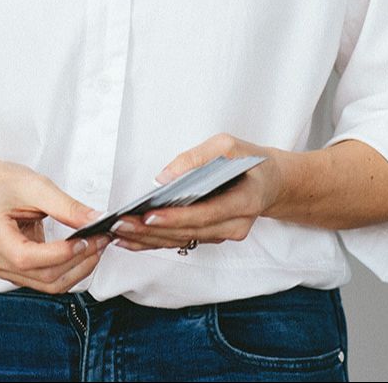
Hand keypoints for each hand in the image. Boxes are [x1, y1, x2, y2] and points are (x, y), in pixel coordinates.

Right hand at [0, 158, 111, 292]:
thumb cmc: (2, 184)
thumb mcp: (35, 185)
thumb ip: (66, 206)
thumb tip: (96, 221)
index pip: (27, 257)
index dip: (61, 253)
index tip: (88, 239)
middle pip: (43, 275)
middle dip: (79, 260)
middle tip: (102, 240)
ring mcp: (3, 269)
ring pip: (48, 284)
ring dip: (78, 270)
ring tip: (97, 247)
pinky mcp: (16, 272)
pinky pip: (46, 281)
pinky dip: (69, 270)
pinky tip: (83, 253)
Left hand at [109, 133, 287, 251]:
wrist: (270, 181)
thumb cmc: (249, 160)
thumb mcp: (228, 145)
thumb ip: (197, 158)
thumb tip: (163, 178)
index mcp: (245, 202)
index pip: (206, 214)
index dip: (176, 217)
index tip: (148, 216)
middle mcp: (235, 226)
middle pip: (188, 232)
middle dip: (152, 230)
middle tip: (120, 225)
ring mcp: (223, 235)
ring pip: (181, 240)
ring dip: (148, 239)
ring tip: (117, 232)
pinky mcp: (211, 236)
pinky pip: (181, 241)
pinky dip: (154, 240)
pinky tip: (129, 240)